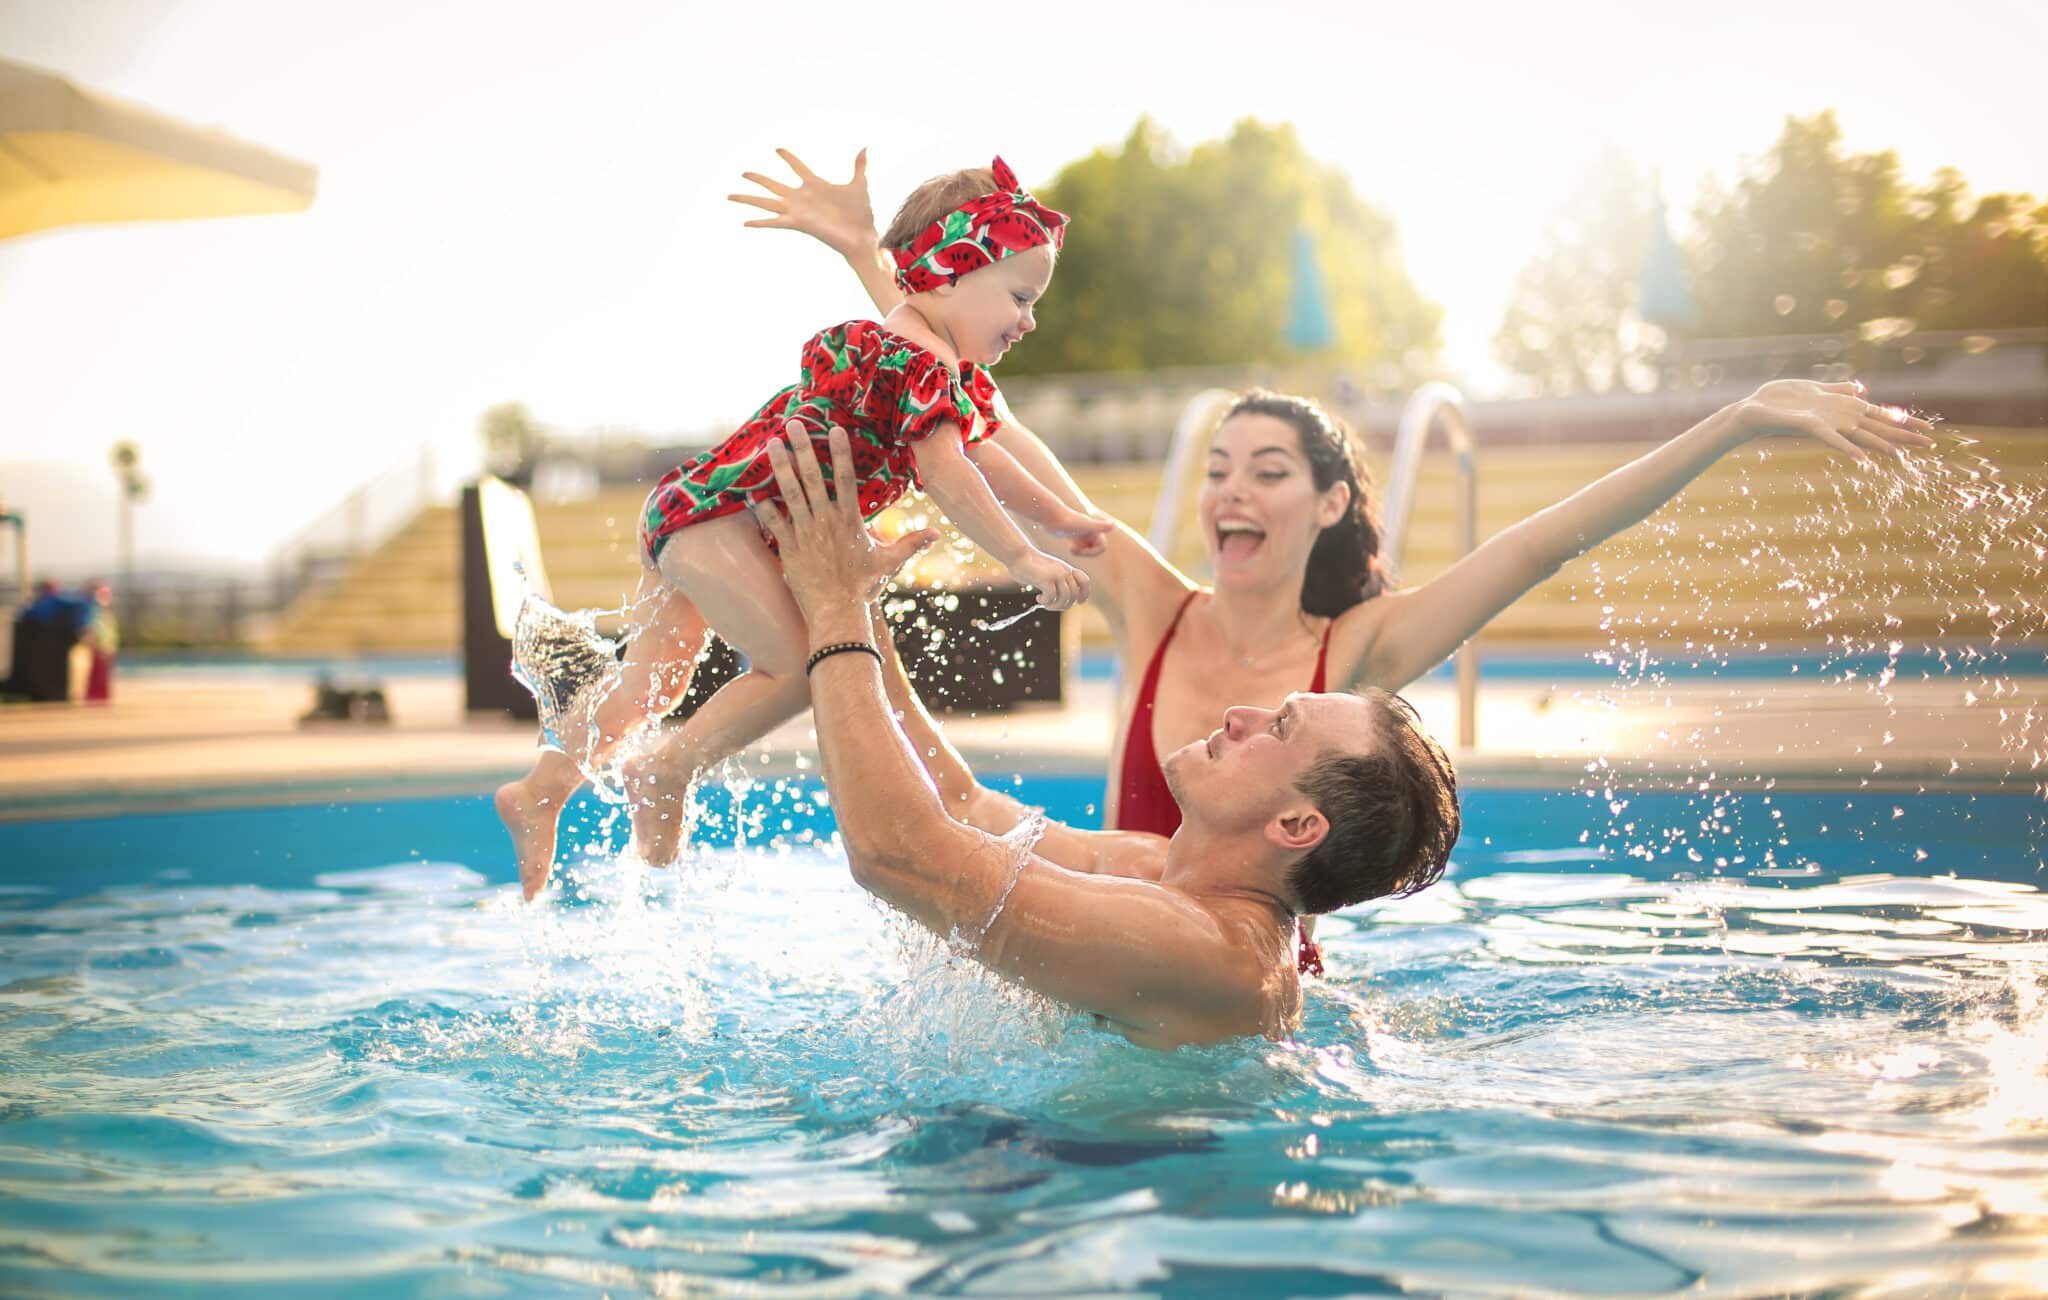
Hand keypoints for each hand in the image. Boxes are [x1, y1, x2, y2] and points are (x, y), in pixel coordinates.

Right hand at [729, 148, 878, 259]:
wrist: (862, 236)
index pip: (797, 167)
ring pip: (767, 202)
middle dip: (758, 178)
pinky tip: (744, 222)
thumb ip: (859, 166)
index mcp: (815, 185)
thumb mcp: (859, 185)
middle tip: (743, 173)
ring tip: (730, 195)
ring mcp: (798, 210)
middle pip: (773, 185)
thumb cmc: (861, 214)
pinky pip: (774, 222)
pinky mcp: (798, 223)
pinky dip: (760, 222)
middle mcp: (802, 198)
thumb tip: (865, 148)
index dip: (788, 157)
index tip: (777, 148)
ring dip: (748, 198)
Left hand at [755, 422, 937, 622]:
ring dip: (780, 466)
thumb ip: (911, 544)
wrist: (838, 612)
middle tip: (794, 423)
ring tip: (771, 443)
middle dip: (803, 448)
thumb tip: (937, 534)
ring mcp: (806, 534)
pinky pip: (773, 522)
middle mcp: (827, 521)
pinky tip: (752, 489)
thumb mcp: (890, 563)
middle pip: (813, 477)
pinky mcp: (789, 548)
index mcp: (850, 520)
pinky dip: (762, 506)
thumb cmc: (864, 587)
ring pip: (790, 493)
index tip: (835, 429)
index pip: (847, 479)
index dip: (841, 452)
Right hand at [1010, 550, 1088, 609]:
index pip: (1085, 581)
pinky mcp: (1047, 578)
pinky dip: (1045, 602)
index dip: (1084, 594)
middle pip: (1073, 595)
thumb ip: (1057, 582)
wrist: (1018, 555)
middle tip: (1050, 606)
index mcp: (1066, 568)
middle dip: (1063, 605)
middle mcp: (1065, 571)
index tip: (1079, 603)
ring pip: (1065, 598)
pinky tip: (1038, 598)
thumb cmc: (1029, 566)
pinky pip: (1052, 597)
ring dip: (1054, 606)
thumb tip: (1064, 600)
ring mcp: (1057, 574)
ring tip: (1044, 603)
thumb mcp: (1048, 572)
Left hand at [1049, 507, 1112, 556]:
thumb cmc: (1068, 520)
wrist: (1051, 516)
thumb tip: (1114, 525)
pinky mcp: (1073, 535)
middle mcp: (1090, 530)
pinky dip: (1075, 550)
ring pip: (1087, 548)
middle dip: (1086, 553)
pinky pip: (1079, 546)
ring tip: (1071, 548)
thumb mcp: (1086, 525)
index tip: (1082, 550)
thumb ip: (1100, 526)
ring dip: (1081, 552)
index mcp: (1095, 529)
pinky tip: (1069, 546)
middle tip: (1075, 550)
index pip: (1102, 547)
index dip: (1093, 552)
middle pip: (1095, 549)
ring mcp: (1081, 533)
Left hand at [1728, 379, 1936, 464]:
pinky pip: (1831, 439)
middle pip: (1878, 427)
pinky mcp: (1811, 426)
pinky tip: (1860, 458)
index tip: (1928, 428)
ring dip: (1882, 444)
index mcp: (1844, 410)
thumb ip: (1840, 390)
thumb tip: (1862, 389)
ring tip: (1902, 454)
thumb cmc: (1782, 400)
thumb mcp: (1816, 389)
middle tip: (1930, 443)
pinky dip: (1846, 447)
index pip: (1881, 416)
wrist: (1753, 410)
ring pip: (1861, 435)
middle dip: (1904, 434)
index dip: (1904, 421)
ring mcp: (1827, 425)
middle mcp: (1840, 420)